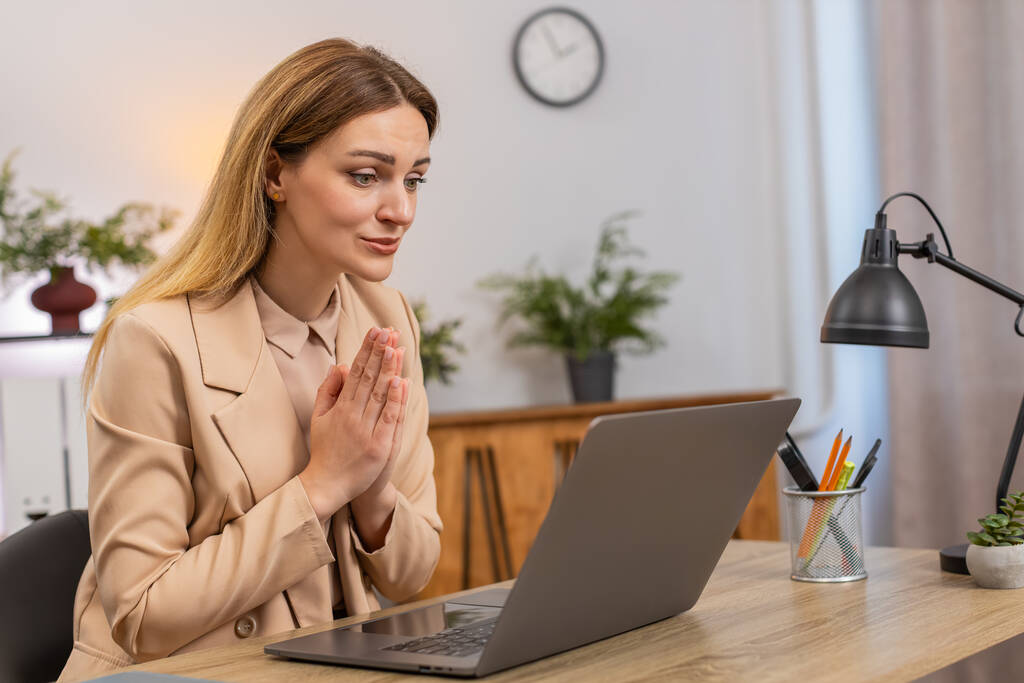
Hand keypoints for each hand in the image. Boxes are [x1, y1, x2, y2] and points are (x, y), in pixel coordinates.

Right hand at [299, 327, 408, 521]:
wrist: (327, 486)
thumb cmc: (325, 449)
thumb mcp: (319, 417)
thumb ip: (328, 391)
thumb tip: (339, 365)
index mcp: (339, 408)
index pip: (355, 372)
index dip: (366, 350)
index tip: (375, 331)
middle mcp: (352, 416)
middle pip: (368, 378)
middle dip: (379, 353)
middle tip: (388, 330)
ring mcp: (365, 431)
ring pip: (379, 395)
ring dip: (388, 369)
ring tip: (396, 347)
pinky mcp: (378, 447)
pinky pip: (389, 419)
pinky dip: (395, 400)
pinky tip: (402, 382)